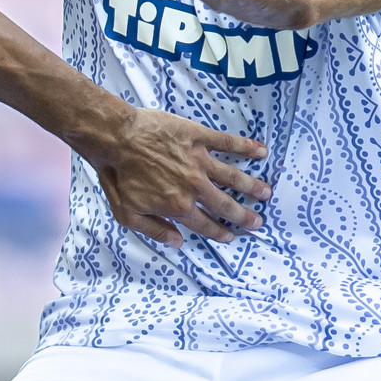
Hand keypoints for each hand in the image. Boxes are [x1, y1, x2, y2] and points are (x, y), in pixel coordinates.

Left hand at [87, 107, 269, 244]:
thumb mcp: (128, 214)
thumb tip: (178, 242)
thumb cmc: (117, 176)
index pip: (205, 224)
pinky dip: (246, 146)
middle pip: (225, 205)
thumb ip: (155, 231)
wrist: (114, 138)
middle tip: (258, 222)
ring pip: (233, 176)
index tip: (231, 237)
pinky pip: (227, 142)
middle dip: (243, 216)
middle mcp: (194, 186)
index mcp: (178, 206)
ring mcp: (199, 161)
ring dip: (251, 186)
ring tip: (266, 192)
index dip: (219, 232)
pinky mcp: (198, 137)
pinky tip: (261, 151)